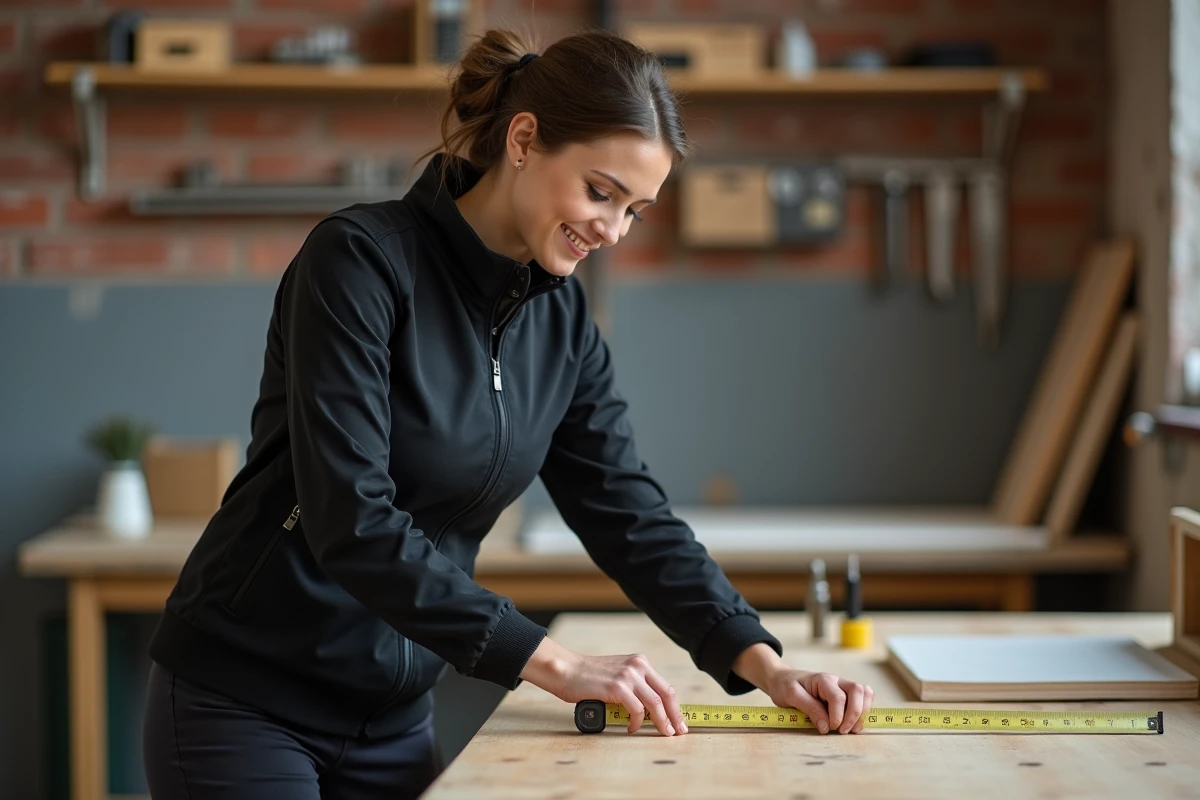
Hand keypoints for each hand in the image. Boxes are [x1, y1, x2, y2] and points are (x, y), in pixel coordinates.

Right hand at [520, 637, 686, 735]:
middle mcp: (638, 666)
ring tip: (661, 733)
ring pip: (655, 704)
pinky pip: (636, 710)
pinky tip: (631, 728)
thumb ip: (635, 685)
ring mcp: (628, 676)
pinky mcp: (617, 687)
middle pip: (666, 695)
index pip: (665, 687)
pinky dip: (636, 723)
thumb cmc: (589, 678)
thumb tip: (651, 710)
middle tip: (677, 732)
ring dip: (660, 722)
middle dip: (674, 716)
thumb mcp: (618, 675)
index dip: (675, 707)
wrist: (566, 670)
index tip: (679, 722)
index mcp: (640, 662)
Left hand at [763, 667, 873, 734]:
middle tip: (843, 731)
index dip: (837, 716)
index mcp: (822, 680)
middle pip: (858, 691)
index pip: (838, 697)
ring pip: (865, 693)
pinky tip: (853, 723)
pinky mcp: (846, 694)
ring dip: (862, 713)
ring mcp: (843, 686)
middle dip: (854, 714)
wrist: (782, 679)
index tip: (829, 729)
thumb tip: (826, 727)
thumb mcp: (791, 696)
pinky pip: (864, 698)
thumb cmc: (785, 686)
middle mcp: (837, 680)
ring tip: (851, 729)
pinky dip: (864, 711)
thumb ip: (810, 709)